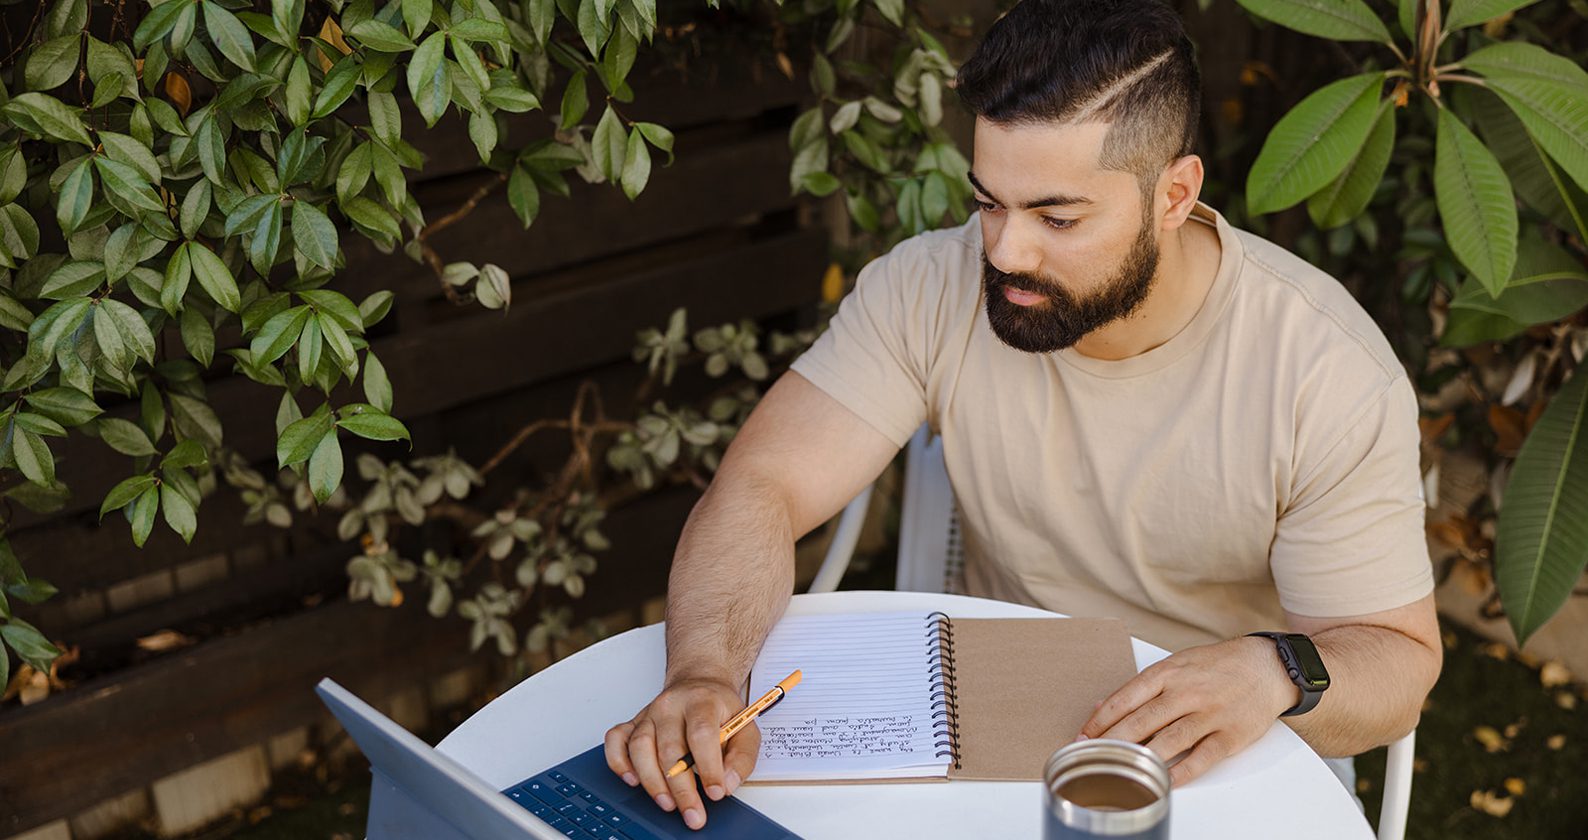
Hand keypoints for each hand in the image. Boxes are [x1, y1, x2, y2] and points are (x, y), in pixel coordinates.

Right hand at [604, 676, 759, 830]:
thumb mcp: (745, 727)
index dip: (708, 766)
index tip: (715, 792)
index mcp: (702, 701)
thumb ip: (742, 757)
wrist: (699, 685)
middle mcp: (671, 706)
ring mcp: (649, 714)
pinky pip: (616, 740)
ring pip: (640, 747)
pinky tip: (633, 779)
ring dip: (652, 781)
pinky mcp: (633, 723)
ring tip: (667, 803)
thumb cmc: (720, 709)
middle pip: (670, 747)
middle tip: (693, 813)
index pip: (702, 734)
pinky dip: (619, 762)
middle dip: (681, 787)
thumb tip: (728, 783)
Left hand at [1078, 636, 1297, 785]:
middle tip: (1091, 756)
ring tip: (1118, 769)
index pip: (1126, 698)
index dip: (1100, 720)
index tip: (1082, 736)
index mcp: (1169, 672)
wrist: (1267, 666)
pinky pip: (1202, 758)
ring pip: (1168, 741)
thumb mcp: (1177, 664)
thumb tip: (1102, 706)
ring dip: (1141, 758)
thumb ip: (1142, 686)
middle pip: (1142, 721)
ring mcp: (1210, 715)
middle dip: (1112, 741)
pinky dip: (1181, 772)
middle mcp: (1187, 693)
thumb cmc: (1217, 666)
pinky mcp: (1230, 735)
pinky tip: (1163, 781)